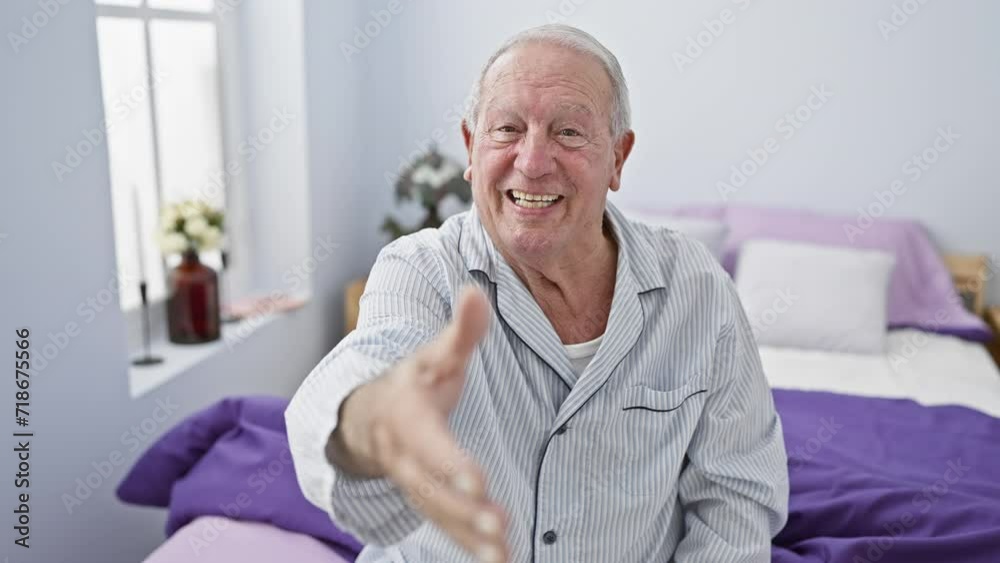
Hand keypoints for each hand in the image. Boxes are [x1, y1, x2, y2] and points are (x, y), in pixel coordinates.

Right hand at [335, 285, 508, 561]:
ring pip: (439, 515)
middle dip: (462, 509)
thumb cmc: (415, 382)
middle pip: (432, 489)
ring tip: (502, 551)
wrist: (371, 416)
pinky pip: (446, 528)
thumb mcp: (435, 353)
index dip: (449, 463)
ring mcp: (415, 485)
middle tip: (496, 524)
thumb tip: (476, 291)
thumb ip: (460, 330)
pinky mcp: (429, 502)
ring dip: (469, 535)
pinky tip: (501, 561)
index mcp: (408, 419)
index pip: (428, 443)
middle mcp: (406, 458)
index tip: (477, 481)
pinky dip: (470, 546)